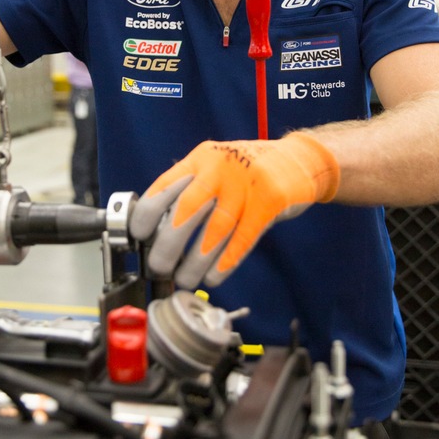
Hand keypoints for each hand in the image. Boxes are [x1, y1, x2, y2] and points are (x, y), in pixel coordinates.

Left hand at [129, 133, 339, 290]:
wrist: (300, 159)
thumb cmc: (250, 171)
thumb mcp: (216, 168)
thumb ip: (191, 189)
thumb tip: (157, 229)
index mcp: (200, 159)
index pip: (163, 188)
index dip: (146, 217)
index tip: (139, 239)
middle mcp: (219, 167)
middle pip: (185, 211)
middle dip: (168, 245)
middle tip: (160, 268)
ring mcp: (246, 182)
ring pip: (214, 230)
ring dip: (196, 261)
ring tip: (187, 279)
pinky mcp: (270, 200)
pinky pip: (243, 237)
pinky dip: (226, 261)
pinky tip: (215, 277)